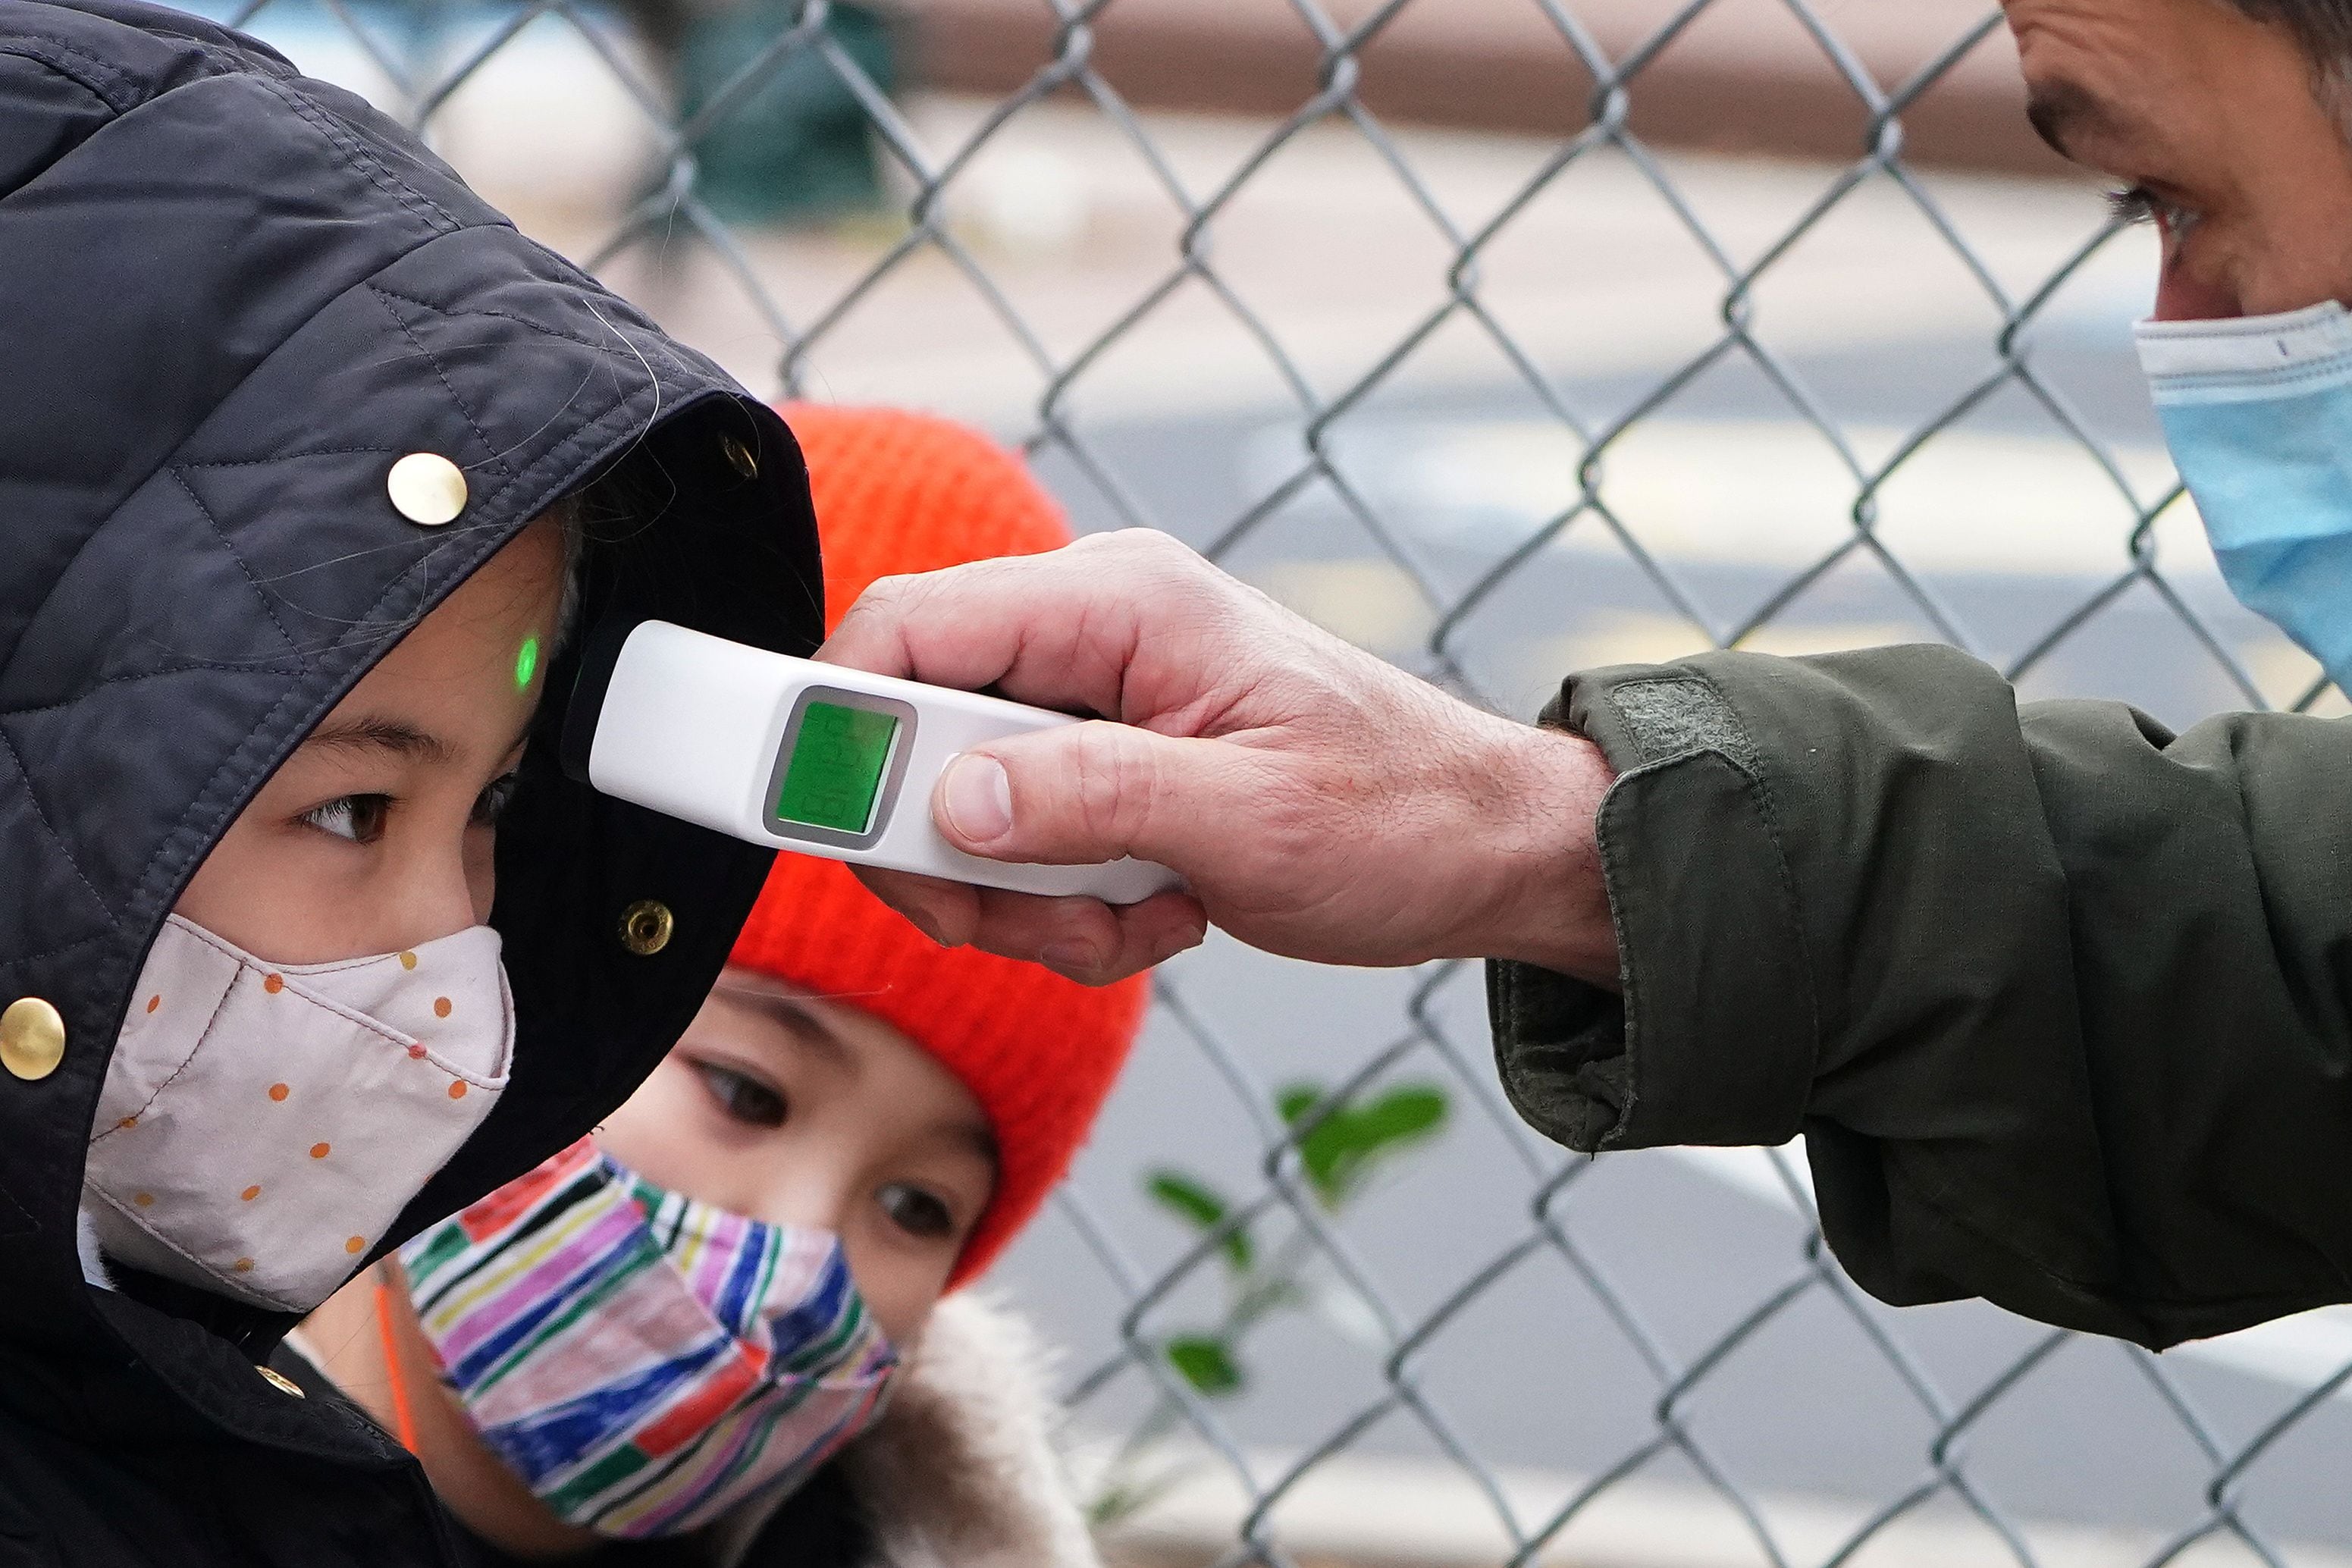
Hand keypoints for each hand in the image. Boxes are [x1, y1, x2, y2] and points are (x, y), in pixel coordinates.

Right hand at [816, 530, 1620, 985]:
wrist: (1488, 852)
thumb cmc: (1402, 816)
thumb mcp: (1247, 820)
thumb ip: (1089, 799)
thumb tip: (948, 798)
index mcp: (1119, 602)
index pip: (909, 627)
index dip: (843, 727)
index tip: (854, 837)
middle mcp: (1094, 632)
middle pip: (918, 731)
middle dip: (960, 854)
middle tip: (1033, 920)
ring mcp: (1098, 697)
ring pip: (964, 806)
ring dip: (1026, 897)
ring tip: (1134, 916)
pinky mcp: (1108, 761)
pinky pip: (1023, 841)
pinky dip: (1068, 904)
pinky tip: (1163, 911)